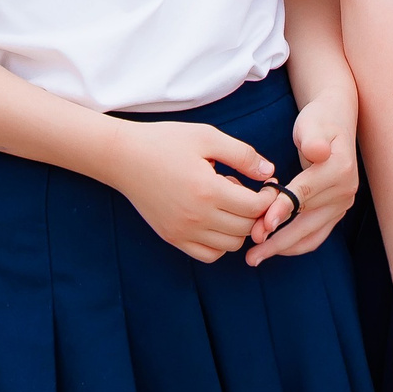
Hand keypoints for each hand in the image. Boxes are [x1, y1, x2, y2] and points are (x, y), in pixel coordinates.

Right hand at [106, 119, 277, 262]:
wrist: (123, 157)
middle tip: (247, 190)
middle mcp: (196, 217)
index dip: (267, 196)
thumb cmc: (165, 141)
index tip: (265, 183)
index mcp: (207, 190)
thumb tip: (269, 172)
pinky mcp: (172, 238)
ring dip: (239, 227)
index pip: (255, 208)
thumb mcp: (207, 137)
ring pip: (230, 245)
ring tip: (228, 202)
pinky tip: (216, 218)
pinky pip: (209, 254)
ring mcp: (183, 231)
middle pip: (246, 228)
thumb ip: (242, 154)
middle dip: (256, 211)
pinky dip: (220, 242)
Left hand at [245, 90, 357, 263]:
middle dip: (277, 240)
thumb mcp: (313, 123)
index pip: (304, 194)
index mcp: (338, 169)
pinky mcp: (336, 211)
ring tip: (256, 257)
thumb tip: (316, 152)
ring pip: (311, 235)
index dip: (281, 209)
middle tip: (250, 253)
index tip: (262, 223)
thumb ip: (312, 139)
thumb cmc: (318, 120)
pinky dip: (294, 244)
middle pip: (307, 222)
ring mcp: (342, 203)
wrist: (335, 119)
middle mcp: (345, 190)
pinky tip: (273, 248)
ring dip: (283, 248)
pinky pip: (315, 235)